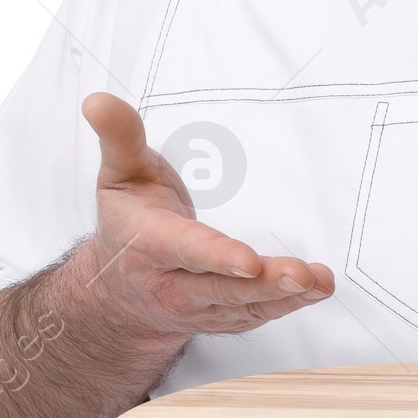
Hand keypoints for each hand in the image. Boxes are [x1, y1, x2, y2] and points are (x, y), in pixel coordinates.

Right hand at [80, 92, 333, 340]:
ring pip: (244, 306)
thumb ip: (120, 137)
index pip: (185, 249)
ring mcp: (199, 307)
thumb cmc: (129, 222)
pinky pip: (256, 315)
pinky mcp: (222, 317)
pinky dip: (288, 306)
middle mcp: (172, 283)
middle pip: (222, 288)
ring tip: (319, 282)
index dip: (217, 256)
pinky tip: (315, 290)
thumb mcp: (120, 175)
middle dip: (263, 284)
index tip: (248, 262)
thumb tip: (98, 101)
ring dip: (286, 297)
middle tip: (300, 274)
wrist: (116, 293)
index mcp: (148, 243)